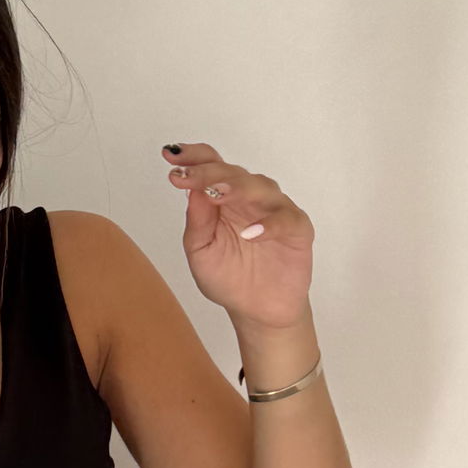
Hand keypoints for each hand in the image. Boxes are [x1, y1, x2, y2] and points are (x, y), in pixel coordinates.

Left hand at [161, 142, 314, 328]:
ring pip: (261, 186)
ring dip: (238, 188)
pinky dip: (270, 223)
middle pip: (233, 172)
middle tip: (188, 177)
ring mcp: (275, 210)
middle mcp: (250, 197)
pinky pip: (286, 219)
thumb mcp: (201, 252)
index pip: (212, 165)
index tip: (171, 155)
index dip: (194, 157)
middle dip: (209, 173)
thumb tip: (190, 190)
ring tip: (218, 195)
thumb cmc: (229, 278)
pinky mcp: (297, 229)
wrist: (257, 311)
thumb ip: (197, 222)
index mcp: (224, 197)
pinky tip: (251, 233)